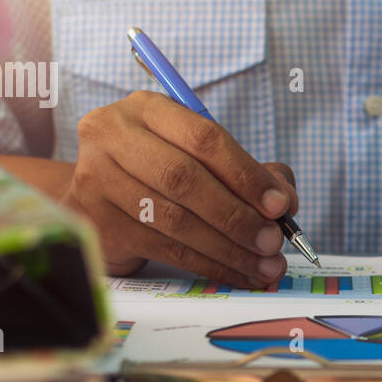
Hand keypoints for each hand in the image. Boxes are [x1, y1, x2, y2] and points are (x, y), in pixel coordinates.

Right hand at [63, 91, 298, 285]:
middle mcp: (113, 136)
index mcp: (146, 108)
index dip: (246, 174)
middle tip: (273, 242)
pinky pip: (162, 248)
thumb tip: (284, 202)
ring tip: (264, 265)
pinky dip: (208, 265)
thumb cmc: (162, 172)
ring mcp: (97, 179)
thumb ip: (249, 171)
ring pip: (174, 219)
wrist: (100, 198)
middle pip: (184, 179)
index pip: (203, 138)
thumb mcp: (203, 157)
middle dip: (237, 215)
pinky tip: (236, 273)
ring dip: (227, 248)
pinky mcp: (97, 222)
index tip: (280, 205)